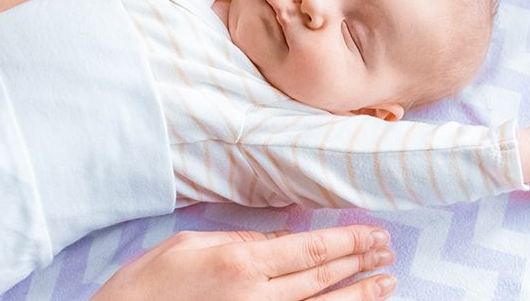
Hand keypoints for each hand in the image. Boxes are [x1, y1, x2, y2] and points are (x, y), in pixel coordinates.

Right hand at [92, 226, 397, 300]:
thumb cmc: (142, 289)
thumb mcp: (184, 247)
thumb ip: (236, 241)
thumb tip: (276, 240)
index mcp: (240, 264)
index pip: (310, 249)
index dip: (347, 242)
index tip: (373, 234)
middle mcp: (257, 299)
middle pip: (323, 278)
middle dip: (361, 263)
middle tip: (388, 251)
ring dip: (360, 296)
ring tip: (388, 283)